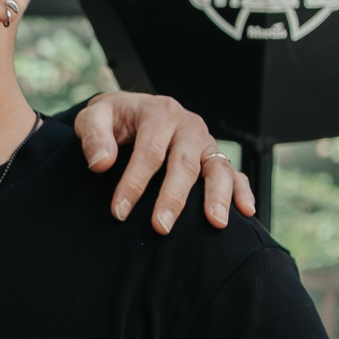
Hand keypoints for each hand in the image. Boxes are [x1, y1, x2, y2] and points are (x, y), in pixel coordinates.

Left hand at [72, 92, 254, 232]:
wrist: (130, 111)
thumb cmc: (112, 119)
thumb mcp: (93, 118)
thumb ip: (93, 137)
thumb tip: (101, 164)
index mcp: (158, 113)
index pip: (149, 152)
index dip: (134, 183)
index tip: (119, 212)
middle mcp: (187, 125)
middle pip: (184, 164)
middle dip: (173, 198)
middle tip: (160, 227)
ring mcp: (205, 141)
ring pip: (217, 168)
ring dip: (218, 196)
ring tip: (216, 223)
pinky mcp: (214, 155)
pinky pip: (233, 172)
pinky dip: (242, 190)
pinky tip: (246, 211)